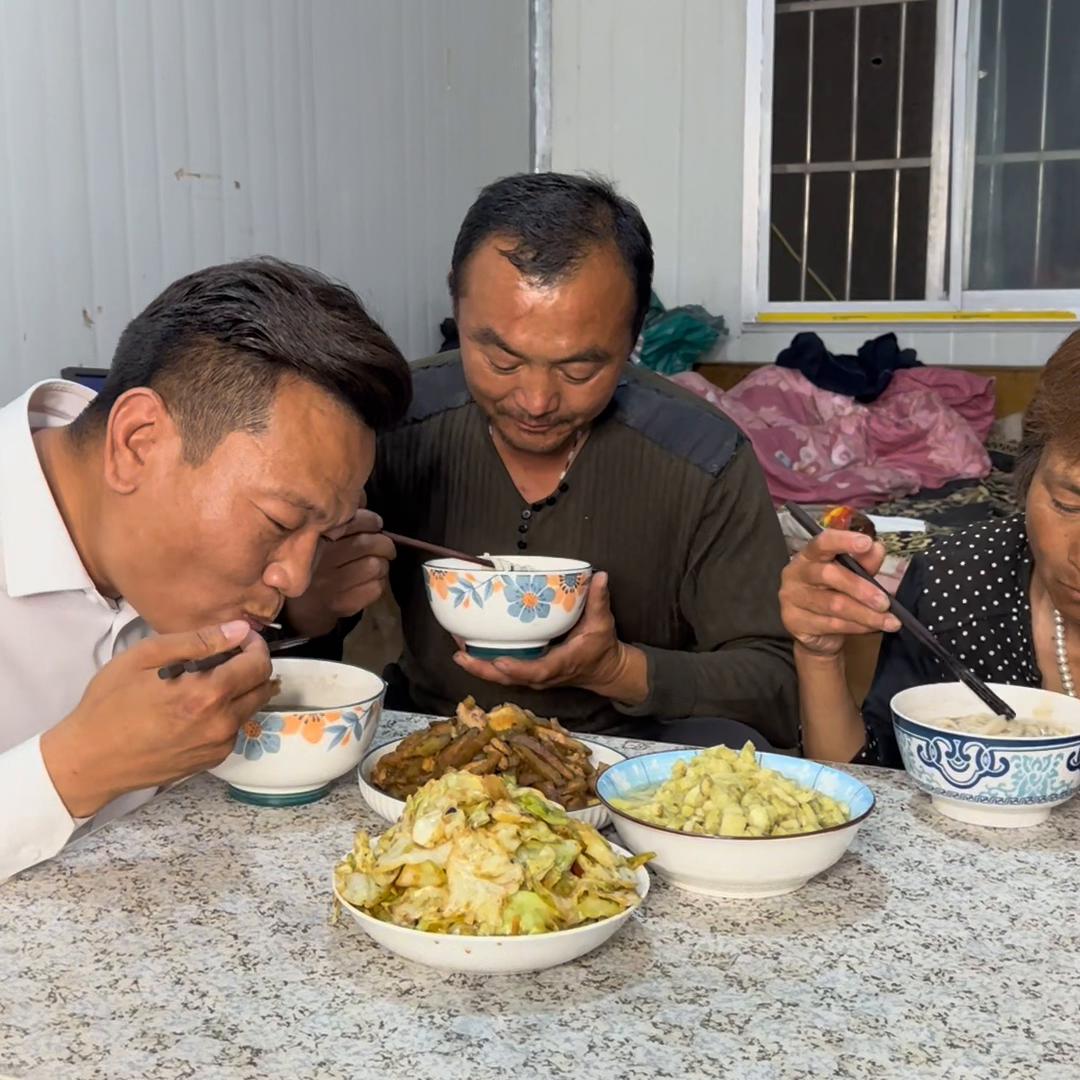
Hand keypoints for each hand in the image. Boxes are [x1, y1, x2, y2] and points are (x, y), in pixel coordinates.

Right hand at [41, 620, 274, 817]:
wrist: (90, 760)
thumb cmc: (110, 703)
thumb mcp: (146, 657)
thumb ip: (198, 640)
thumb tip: (239, 630)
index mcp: (208, 695)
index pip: (260, 665)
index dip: (255, 645)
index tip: (240, 638)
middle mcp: (222, 723)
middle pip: (263, 687)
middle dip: (252, 667)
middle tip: (225, 657)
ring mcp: (219, 746)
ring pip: (250, 708)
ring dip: (240, 690)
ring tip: (207, 681)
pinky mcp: (212, 760)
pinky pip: (234, 729)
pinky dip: (226, 713)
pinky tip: (197, 708)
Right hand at [284, 509, 394, 636]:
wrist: (299, 610)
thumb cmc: (314, 564)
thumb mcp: (317, 538)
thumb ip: (339, 516)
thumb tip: (362, 496)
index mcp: (314, 540)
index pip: (352, 523)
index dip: (371, 521)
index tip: (376, 524)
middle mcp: (320, 562)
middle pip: (368, 544)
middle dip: (385, 544)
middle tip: (385, 546)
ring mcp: (330, 585)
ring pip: (376, 566)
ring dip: (383, 564)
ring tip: (377, 563)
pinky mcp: (342, 604)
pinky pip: (375, 589)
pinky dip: (379, 583)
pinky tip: (371, 580)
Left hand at [451, 572, 648, 704]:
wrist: (603, 670)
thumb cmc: (601, 646)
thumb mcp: (603, 623)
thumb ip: (599, 600)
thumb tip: (600, 576)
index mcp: (561, 664)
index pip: (537, 671)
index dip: (518, 669)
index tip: (500, 662)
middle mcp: (543, 676)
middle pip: (509, 679)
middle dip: (483, 669)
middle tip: (460, 655)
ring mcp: (533, 678)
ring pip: (501, 678)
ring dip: (478, 665)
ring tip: (456, 648)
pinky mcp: (527, 673)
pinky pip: (502, 672)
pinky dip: (484, 663)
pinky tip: (466, 649)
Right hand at [779, 529, 901, 657]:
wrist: (813, 631)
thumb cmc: (832, 593)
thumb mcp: (850, 575)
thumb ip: (863, 562)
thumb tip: (877, 550)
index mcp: (809, 555)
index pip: (822, 542)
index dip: (844, 540)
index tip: (867, 543)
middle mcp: (796, 573)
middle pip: (828, 575)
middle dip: (861, 588)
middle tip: (885, 602)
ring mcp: (792, 598)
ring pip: (833, 605)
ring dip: (865, 614)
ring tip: (889, 621)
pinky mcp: (795, 622)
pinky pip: (831, 624)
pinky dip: (857, 627)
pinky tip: (871, 628)